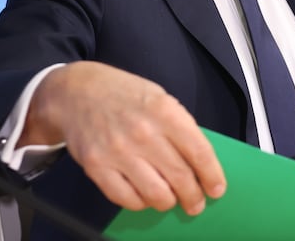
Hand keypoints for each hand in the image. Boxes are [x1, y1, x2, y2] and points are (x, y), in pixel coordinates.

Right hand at [20, 61, 225, 214]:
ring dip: (169, 202)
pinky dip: (141, 203)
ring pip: (156, 194)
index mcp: (165, 111)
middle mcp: (143, 133)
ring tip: (171, 200)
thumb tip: (199, 160)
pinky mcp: (97, 167)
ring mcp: (118, 152)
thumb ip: (179, 127)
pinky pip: (126, 199)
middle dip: (193, 196)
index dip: (212, 175)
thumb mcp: (160, 98)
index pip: (199, 152)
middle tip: (196, 203)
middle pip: (180, 177)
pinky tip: (145, 196)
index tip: (217, 189)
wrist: (77, 92)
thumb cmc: (124, 95)